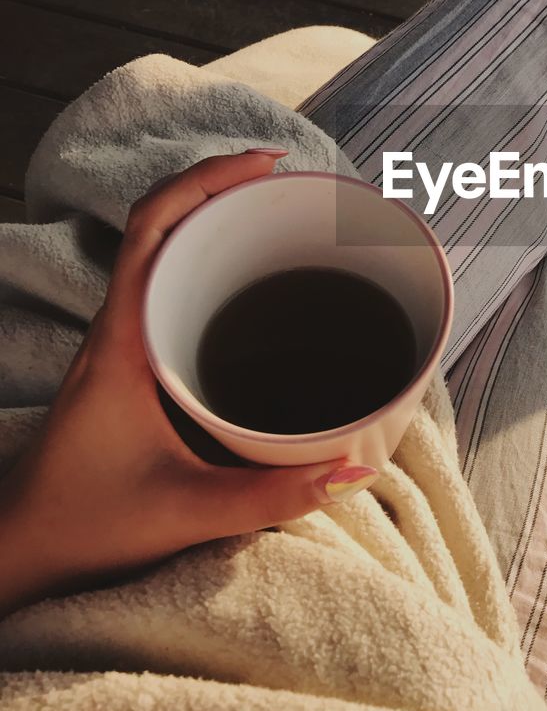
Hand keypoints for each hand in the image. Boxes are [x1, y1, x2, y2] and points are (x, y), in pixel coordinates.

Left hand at [0, 152, 377, 617]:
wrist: (24, 547)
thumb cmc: (87, 522)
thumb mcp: (187, 511)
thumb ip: (272, 494)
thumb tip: (350, 469)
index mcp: (123, 339)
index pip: (152, 225)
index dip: (207, 177)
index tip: (268, 163)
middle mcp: (119, 325)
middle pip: (161, 221)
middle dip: (224, 185)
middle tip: (289, 182)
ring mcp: (122, 339)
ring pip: (162, 250)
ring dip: (214, 219)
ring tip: (276, 215)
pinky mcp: (131, 360)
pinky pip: (168, 287)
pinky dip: (207, 263)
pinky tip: (249, 285)